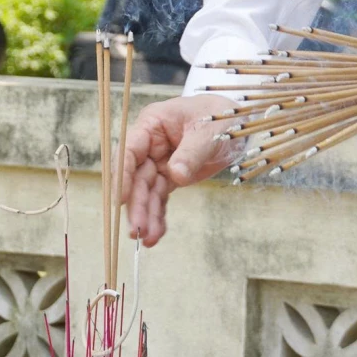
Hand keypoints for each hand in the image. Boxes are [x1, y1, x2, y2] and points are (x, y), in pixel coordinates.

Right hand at [119, 94, 237, 246]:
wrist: (235, 123)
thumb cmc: (219, 116)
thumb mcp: (210, 131)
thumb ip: (192, 152)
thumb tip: (176, 175)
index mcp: (152, 124)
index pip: (129, 150)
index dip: (122, 174)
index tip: (121, 199)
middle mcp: (150, 145)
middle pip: (136, 177)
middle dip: (136, 205)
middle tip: (137, 231)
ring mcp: (159, 162)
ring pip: (147, 192)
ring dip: (147, 216)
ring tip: (148, 239)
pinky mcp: (170, 177)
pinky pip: (161, 198)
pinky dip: (159, 216)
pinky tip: (157, 234)